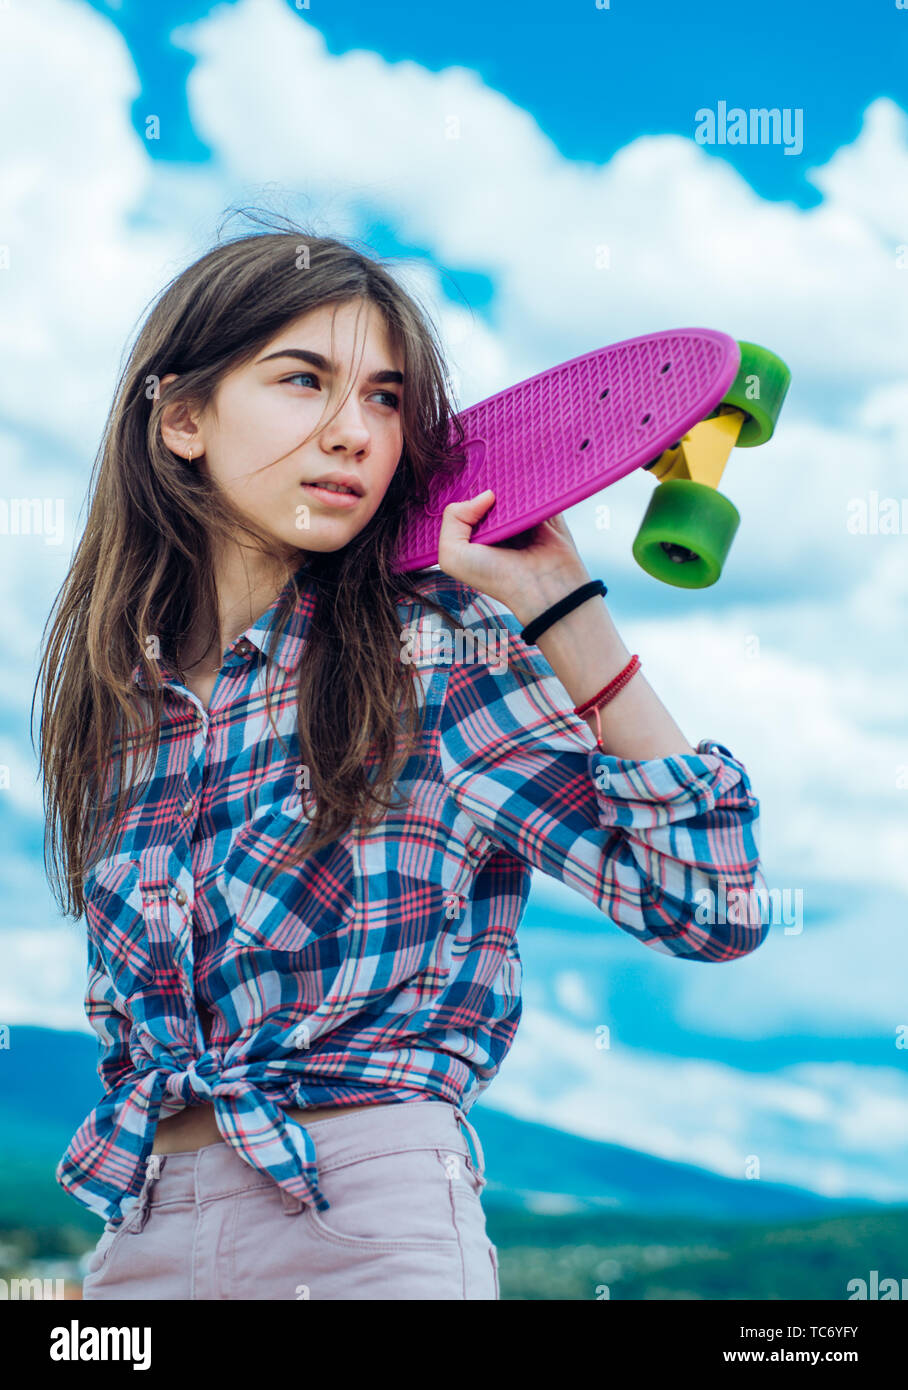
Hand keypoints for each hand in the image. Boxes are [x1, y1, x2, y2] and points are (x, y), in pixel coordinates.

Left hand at [436, 489, 589, 619]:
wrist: (541, 589)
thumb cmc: (496, 578)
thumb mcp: (453, 556)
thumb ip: (452, 520)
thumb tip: (486, 495)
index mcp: (477, 536)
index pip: (467, 503)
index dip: (467, 492)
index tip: (469, 481)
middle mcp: (499, 528)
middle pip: (491, 492)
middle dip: (489, 483)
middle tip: (490, 474)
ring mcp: (523, 519)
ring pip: (514, 489)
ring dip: (512, 483)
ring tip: (509, 476)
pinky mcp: (546, 513)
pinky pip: (540, 489)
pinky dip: (535, 484)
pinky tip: (528, 480)